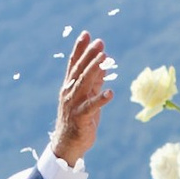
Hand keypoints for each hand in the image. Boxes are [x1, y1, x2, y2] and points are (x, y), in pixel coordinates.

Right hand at [50, 28, 116, 166]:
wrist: (68, 145)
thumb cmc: (79, 120)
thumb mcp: (87, 97)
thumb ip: (94, 82)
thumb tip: (104, 65)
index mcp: (70, 86)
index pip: (74, 64)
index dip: (80, 48)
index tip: (87, 34)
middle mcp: (69, 93)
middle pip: (79, 70)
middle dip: (89, 55)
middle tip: (99, 42)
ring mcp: (73, 105)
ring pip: (84, 84)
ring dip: (94, 70)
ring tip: (104, 58)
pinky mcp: (80, 118)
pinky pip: (91, 107)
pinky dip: (100, 99)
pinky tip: (111, 92)